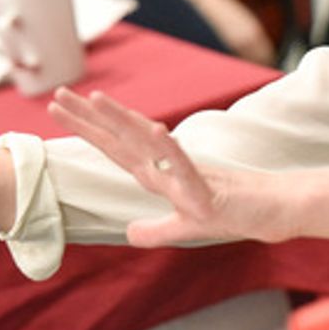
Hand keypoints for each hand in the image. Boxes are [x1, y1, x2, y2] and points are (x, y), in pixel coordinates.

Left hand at [47, 88, 290, 246]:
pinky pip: (184, 165)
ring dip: (122, 120)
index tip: (60, 109)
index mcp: (160, 173)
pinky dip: (168, 148)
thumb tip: (129, 233)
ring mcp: (185, 174)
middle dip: (88, 118)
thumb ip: (156, 230)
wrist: (271, 212)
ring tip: (95, 99)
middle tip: (56, 96)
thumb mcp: (186, 228)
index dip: (87, 129)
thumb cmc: (233, 211)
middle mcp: (167, 166)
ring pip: (147, 143)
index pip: (115, 147)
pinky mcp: (205, 188)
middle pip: (121, 139)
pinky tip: (156, 130)